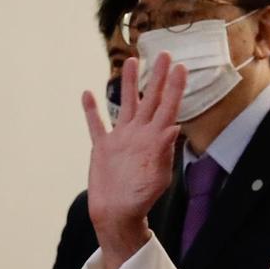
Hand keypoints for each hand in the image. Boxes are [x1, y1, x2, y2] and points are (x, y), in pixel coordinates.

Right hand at [81, 53, 186, 268]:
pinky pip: (96, 124)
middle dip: (157, 76)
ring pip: (125, 104)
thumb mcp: (158, 176)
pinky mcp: (102, 148)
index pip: (168, 106)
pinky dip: (92, 110)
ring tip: (132, 62)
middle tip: (163, 54)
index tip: (181, 66)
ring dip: (128, 84)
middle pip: (150, 99)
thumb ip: (164, 151)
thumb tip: (174, 126)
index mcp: (154, 139)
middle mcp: (139, 134)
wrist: (118, 215)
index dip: (175, 86)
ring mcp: (121, 139)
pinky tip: (88, 94)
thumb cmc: (141, 200)